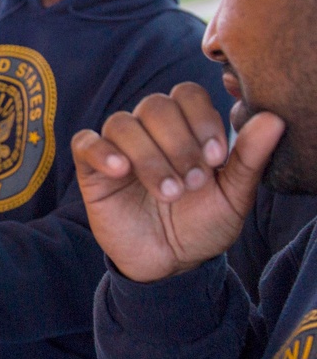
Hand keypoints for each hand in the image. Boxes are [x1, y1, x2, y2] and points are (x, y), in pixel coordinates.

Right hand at [71, 82, 284, 282]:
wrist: (170, 263)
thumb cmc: (201, 224)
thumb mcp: (232, 196)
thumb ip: (249, 158)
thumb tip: (274, 119)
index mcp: (184, 127)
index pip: (187, 95)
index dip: (201, 119)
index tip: (216, 157)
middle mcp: (149, 130)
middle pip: (154, 106)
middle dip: (178, 143)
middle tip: (193, 182)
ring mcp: (118, 147)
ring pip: (122, 124)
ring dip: (149, 157)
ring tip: (169, 193)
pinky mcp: (91, 169)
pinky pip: (85, 143)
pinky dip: (102, 151)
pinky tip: (121, 171)